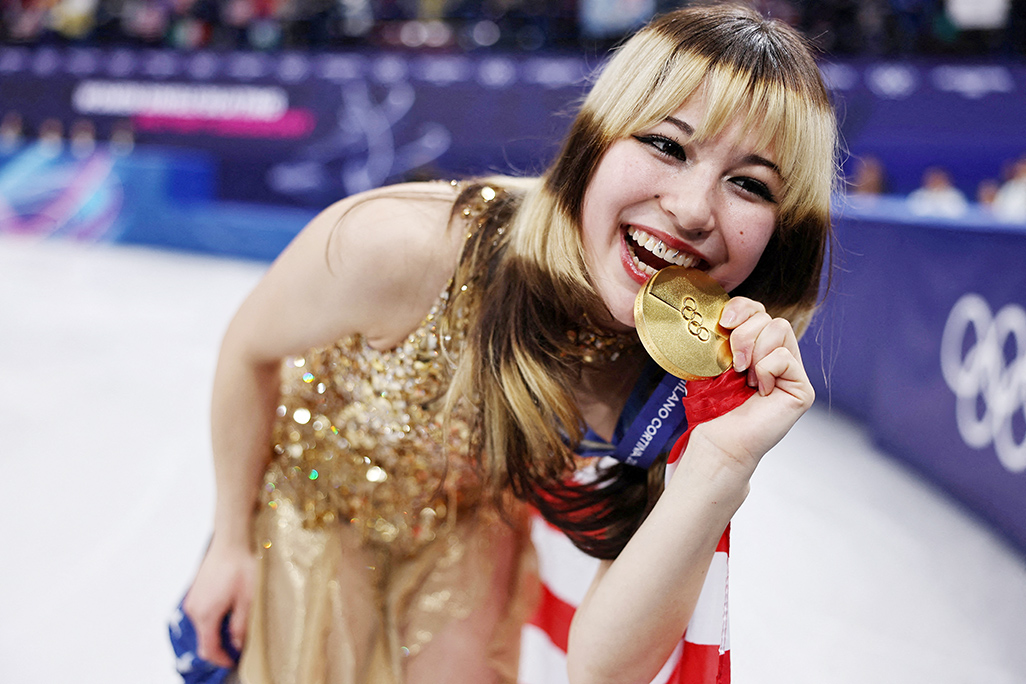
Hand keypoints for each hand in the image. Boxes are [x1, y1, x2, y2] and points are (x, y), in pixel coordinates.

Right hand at [182, 538, 255, 666]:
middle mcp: (194, 610)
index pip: (208, 649)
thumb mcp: (247, 600)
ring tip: (237, 627)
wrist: (230, 540)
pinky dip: (213, 619)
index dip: (221, 659)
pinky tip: (229, 611)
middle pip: (204, 639)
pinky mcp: (195, 591)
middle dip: (221, 646)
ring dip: (217, 631)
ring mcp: (192, 600)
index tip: (234, 661)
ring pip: (203, 626)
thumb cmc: (241, 567)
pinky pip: (202, 613)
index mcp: (206, 615)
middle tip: (240, 645)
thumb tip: (238, 645)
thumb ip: (241, 626)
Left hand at [687, 296, 814, 479]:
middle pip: (769, 317)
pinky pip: (785, 357)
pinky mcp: (802, 388)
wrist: (718, 437)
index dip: (742, 308)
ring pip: (780, 329)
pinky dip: (766, 370)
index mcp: (755, 347)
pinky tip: (761, 391)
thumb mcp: (713, 361)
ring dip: (754, 351)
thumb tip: (723, 313)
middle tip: (734, 364)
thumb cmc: (714, 405)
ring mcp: (792, 372)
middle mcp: (777, 356)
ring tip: (746, 378)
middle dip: (744, 335)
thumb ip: (724, 335)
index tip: (724, 322)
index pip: (757, 310)